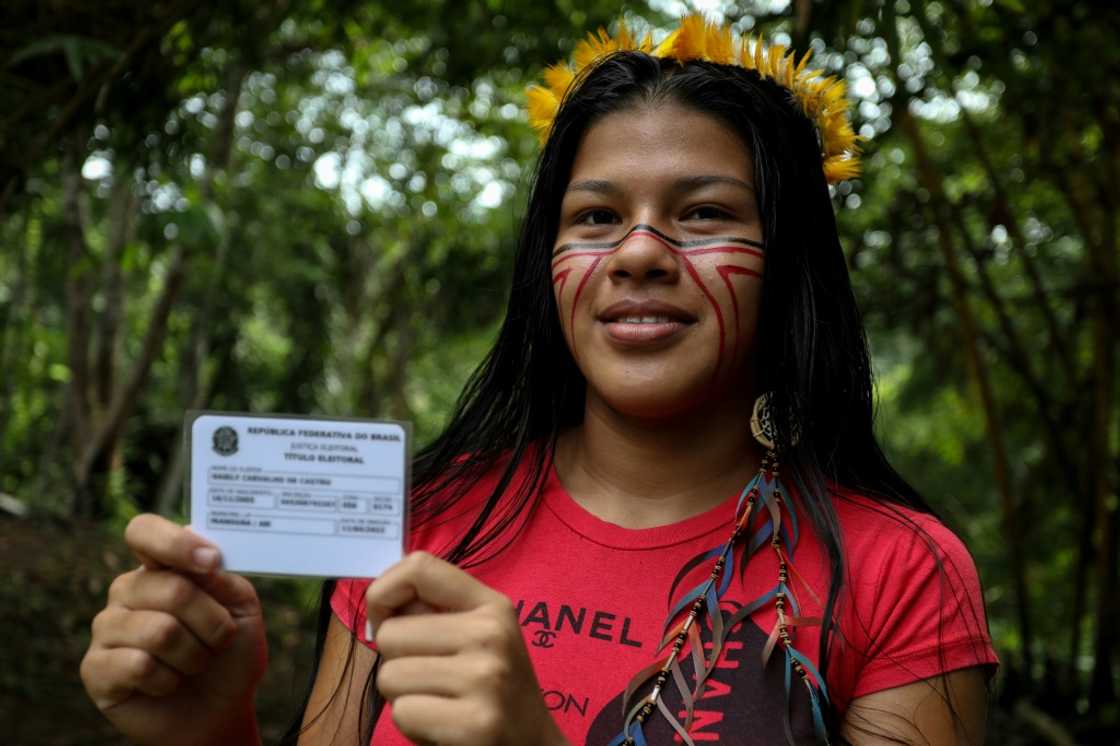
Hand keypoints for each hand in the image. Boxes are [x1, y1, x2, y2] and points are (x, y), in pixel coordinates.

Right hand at [80, 514, 267, 745]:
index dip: (174, 543)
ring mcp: (107, 628)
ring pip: (160, 631)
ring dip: (195, 655)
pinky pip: (139, 665)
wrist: (221, 709)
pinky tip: (168, 684)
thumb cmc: (230, 653)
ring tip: (195, 664)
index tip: (211, 562)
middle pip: (171, 587)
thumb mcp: (242, 607)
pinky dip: (170, 680)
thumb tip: (198, 543)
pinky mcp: (95, 668)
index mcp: (160, 567)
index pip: (143, 531)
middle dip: (212, 621)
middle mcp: (127, 591)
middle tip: (219, 640)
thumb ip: (222, 576)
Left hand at [367, 551, 569, 745]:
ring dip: (404, 698)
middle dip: (397, 662)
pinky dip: (413, 727)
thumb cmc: (494, 691)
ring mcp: (484, 677)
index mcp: (492, 606)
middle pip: (390, 633)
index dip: (385, 592)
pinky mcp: (474, 723)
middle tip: (432, 681)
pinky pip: (402, 713)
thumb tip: (379, 599)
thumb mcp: (480, 638)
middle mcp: (491, 633)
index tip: (388, 619)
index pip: (419, 567)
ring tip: (440, 704)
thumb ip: (435, 614)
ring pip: (389, 676)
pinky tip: (445, 728)